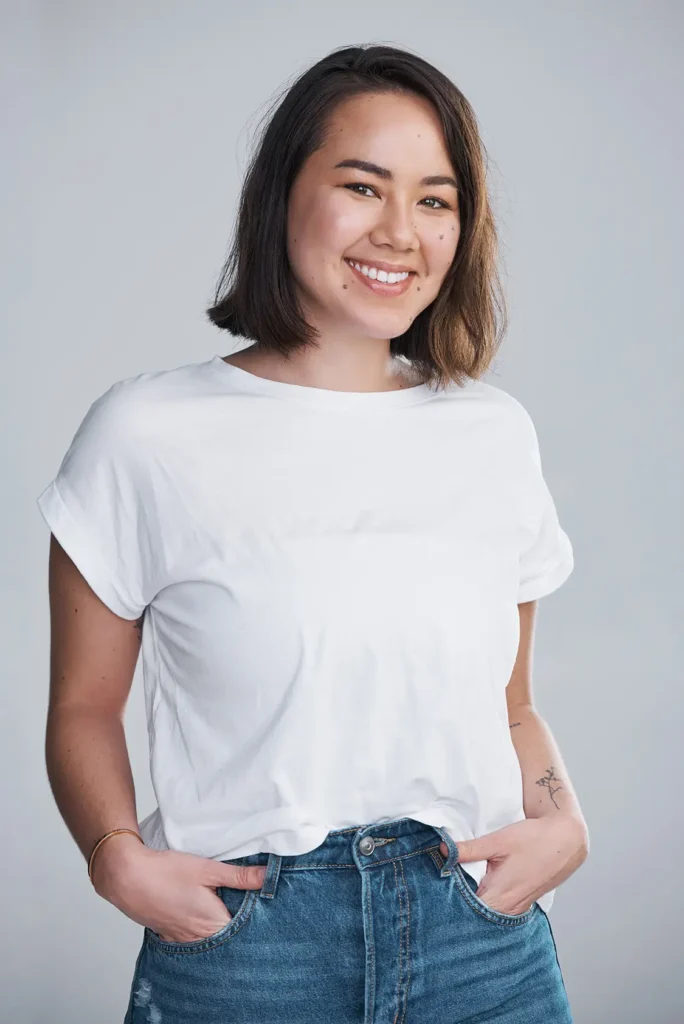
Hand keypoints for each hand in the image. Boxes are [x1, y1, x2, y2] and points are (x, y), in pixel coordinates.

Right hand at [90, 835, 267, 942]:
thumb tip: (268, 877)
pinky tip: (200, 908)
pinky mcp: (170, 933)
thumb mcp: (208, 869)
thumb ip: (240, 876)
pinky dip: (200, 924)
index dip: (255, 917)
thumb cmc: (166, 873)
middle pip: (227, 935)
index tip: (261, 902)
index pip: (244, 930)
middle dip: (237, 919)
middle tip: (243, 898)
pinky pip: (192, 934)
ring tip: (222, 901)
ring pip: (209, 935)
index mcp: (213, 923)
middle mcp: (198, 937)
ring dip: (217, 921)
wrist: (127, 877)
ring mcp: (182, 938)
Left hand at [439, 816, 588, 915]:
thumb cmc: (533, 840)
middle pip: (475, 915)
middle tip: (438, 894)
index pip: (466, 912)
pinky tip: (477, 889)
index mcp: (499, 896)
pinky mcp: (522, 903)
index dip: (449, 905)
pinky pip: (499, 909)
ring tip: (454, 890)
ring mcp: (517, 908)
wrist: (565, 840)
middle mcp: (509, 908)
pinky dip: (486, 901)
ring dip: (473, 903)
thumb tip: (443, 849)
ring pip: (487, 913)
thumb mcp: (498, 841)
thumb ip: (469, 849)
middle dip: (458, 905)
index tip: (434, 897)